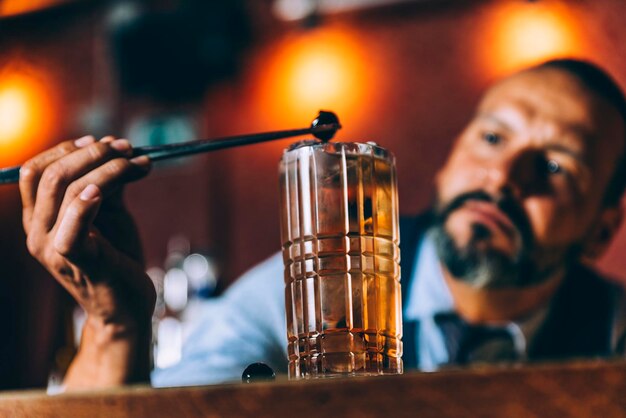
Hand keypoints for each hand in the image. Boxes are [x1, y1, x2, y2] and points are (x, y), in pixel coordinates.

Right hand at [20, 135, 154, 387]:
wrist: (128, 307)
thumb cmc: (120, 258)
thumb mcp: (111, 214)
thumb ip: (107, 184)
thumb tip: (113, 148)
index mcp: (41, 219)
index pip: (35, 170)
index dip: (67, 148)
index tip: (103, 141)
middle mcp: (37, 232)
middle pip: (48, 174)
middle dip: (91, 152)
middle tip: (127, 147)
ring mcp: (51, 247)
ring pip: (65, 188)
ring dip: (107, 167)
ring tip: (140, 163)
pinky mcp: (76, 259)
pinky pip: (74, 222)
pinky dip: (89, 198)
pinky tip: (109, 189)